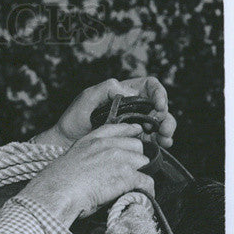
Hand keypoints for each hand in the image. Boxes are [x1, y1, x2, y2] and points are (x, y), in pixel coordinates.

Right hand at [21, 122, 154, 225]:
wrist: (57, 193)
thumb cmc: (57, 183)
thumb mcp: (70, 161)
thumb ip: (86, 157)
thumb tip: (96, 168)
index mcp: (91, 141)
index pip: (117, 128)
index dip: (129, 130)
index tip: (136, 132)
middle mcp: (107, 146)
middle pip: (136, 146)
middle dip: (135, 159)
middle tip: (129, 174)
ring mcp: (119, 159)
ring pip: (144, 163)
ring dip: (140, 175)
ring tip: (134, 187)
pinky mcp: (127, 176)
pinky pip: (146, 181)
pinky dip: (147, 190)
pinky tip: (143, 196)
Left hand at [38, 76, 176, 149]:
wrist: (66, 142)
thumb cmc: (75, 117)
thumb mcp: (88, 97)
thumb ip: (108, 89)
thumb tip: (131, 92)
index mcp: (126, 93)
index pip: (150, 87)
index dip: (158, 94)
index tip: (158, 105)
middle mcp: (134, 108)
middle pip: (159, 108)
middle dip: (166, 116)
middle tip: (164, 127)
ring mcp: (135, 125)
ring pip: (159, 124)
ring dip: (166, 130)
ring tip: (166, 138)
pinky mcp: (132, 141)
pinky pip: (151, 140)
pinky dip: (160, 142)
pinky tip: (162, 146)